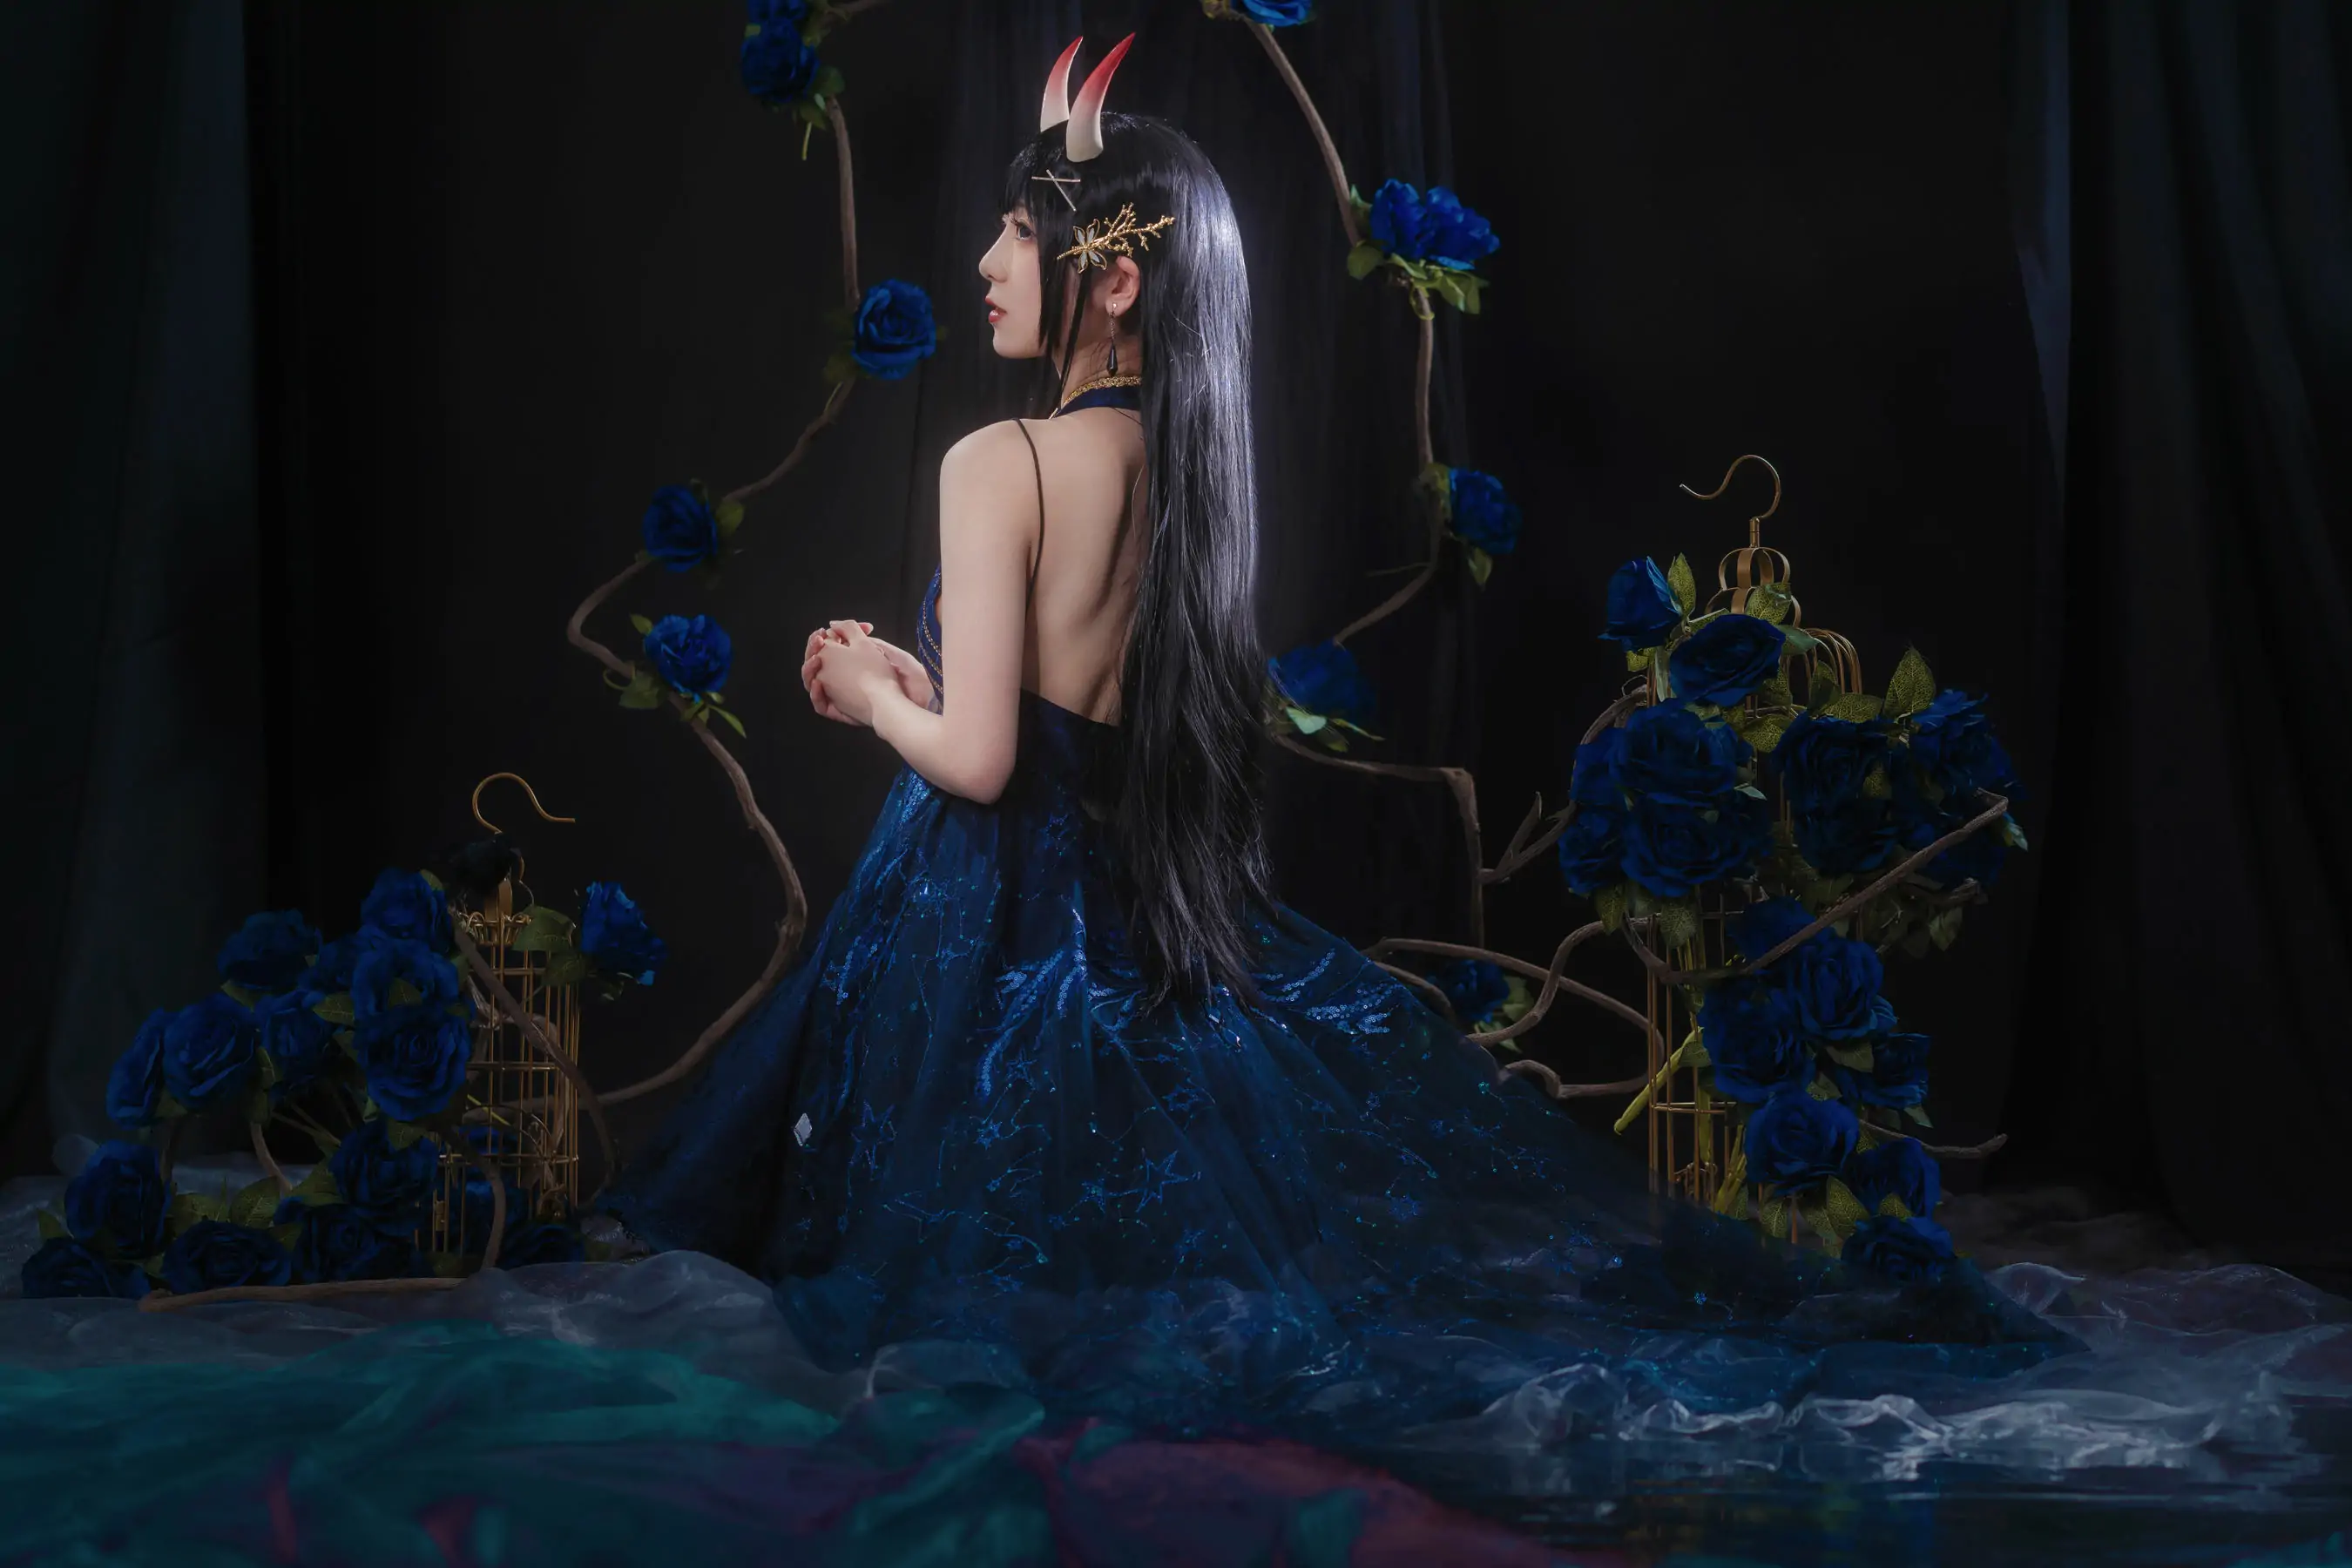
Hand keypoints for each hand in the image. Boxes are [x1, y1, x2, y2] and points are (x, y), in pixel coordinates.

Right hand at [802, 621, 934, 722]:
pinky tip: (818, 682)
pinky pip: (822, 707)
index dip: (821, 641)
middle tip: (817, 642)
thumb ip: (860, 637)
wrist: (921, 699)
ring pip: (814, 685)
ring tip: (815, 660)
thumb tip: (835, 626)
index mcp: (853, 668)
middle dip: (812, 652)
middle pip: (817, 668)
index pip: (828, 653)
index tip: (823, 631)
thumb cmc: (908, 675)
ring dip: (808, 671)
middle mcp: (846, 683)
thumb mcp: (882, 649)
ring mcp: (844, 699)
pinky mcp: (845, 714)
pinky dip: (816, 695)